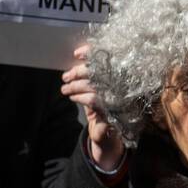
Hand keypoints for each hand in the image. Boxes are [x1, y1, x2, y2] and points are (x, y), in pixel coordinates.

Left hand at [61, 44, 123, 170]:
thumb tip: (74, 64)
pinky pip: (93, 100)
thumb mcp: (95, 91)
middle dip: (78, 72)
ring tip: (65, 89)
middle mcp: (122, 84)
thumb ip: (89, 77)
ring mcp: (119, 97)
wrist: (107, 134)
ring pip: (93, 85)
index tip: (77, 54)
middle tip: (66, 77)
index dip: (91, 53)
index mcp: (120, 75)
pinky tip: (73, 97)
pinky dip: (80, 97)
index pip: (106, 58)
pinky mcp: (112, 110)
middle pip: (98, 71)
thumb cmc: (100, 108)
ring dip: (75, 86)